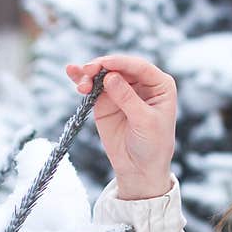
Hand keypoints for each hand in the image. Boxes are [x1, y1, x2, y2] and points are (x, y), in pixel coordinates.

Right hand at [66, 54, 175, 198]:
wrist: (139, 168)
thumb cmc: (152, 145)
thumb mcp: (144, 121)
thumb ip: (127, 98)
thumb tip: (109, 76)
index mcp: (160, 85)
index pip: (140, 67)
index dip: (121, 63)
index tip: (105, 63)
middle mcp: (141, 83)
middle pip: (119, 67)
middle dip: (102, 66)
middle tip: (88, 71)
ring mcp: (122, 90)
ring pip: (104, 74)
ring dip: (90, 74)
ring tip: (82, 83)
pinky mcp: (106, 100)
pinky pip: (93, 86)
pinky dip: (82, 80)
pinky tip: (72, 72)